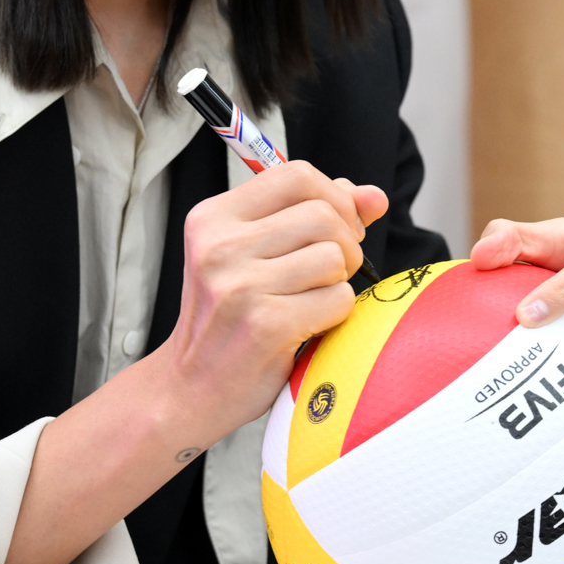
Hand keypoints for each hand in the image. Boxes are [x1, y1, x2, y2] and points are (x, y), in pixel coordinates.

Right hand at [161, 162, 387, 435]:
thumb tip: (375, 196)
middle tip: (329, 272)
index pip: (298, 174)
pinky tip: (306, 327)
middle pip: (324, 214)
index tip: (337, 228)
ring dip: (339, 282)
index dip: (335, 198)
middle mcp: (220, 245)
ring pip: (335, 257)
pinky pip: (338, 299)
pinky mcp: (265, 325)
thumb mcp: (256, 254)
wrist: (188, 389)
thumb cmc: (230, 319)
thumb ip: (312, 216)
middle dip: (346, 243)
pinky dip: (335, 315)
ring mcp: (240, 286)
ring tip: (311, 301)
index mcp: (213, 217)